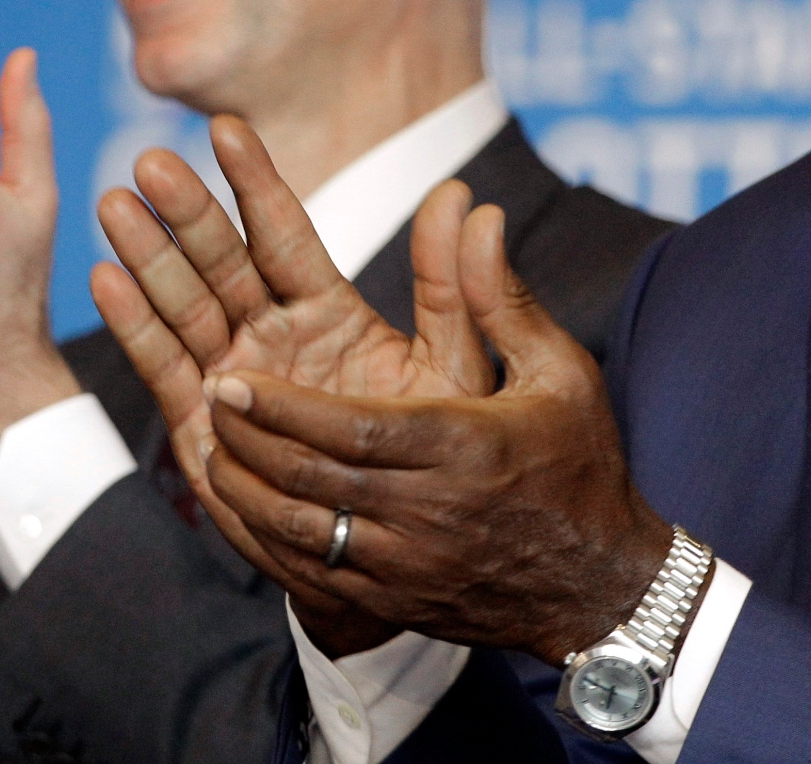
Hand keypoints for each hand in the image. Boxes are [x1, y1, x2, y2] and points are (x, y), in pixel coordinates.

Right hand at [90, 116, 496, 649]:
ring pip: (184, 305)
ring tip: (116, 204)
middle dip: (186, 213)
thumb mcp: (455, 366)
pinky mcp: (203, 429)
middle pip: (221, 261)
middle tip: (148, 161)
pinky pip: (166, 370)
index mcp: (328, 310)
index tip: (226, 128)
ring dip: (148, 257)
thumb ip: (454, 286)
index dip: (254, 181)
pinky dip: (135, 327)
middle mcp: (272, 336)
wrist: (406, 545)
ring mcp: (234, 378)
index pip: (283, 232)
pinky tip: (106, 279)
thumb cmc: (436, 453)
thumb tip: (467, 197)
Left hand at [196, 216, 673, 667]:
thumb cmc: (580, 462)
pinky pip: (311, 577)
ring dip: (245, 489)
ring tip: (210, 444)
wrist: (602, 587)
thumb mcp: (560, 369)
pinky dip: (265, 540)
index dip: (281, 407)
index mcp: (464, 450)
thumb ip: (500, 294)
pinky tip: (241, 505)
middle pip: (312, 479)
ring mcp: (407, 567)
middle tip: (208, 392)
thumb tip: (474, 210)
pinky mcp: (396, 601)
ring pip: (300, 533)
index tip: (231, 375)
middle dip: (249, 437)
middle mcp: (428, 514)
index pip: (351, 432)